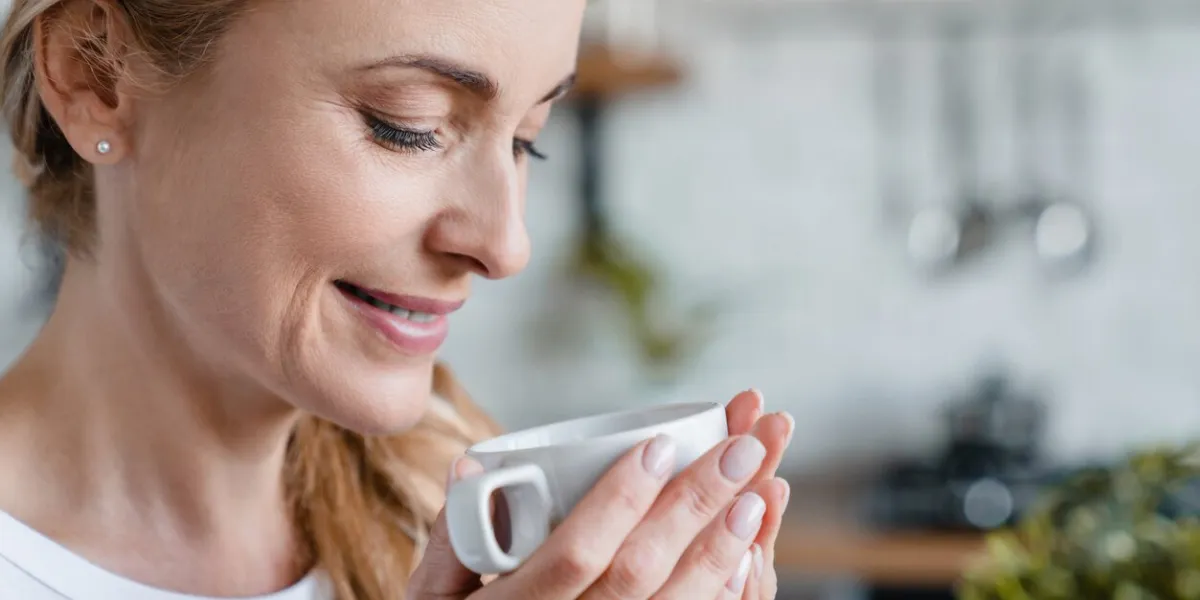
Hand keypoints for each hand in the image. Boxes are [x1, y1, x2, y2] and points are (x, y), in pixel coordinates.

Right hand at [408, 390, 793, 599]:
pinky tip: (746, 561)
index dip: (621, 499)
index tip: (661, 445)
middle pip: (638, 573)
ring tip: (757, 495)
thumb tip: (470, 466)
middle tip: (740, 450)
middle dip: (695, 506)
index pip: (574, 552)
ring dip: (720, 550)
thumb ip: (451, 539)